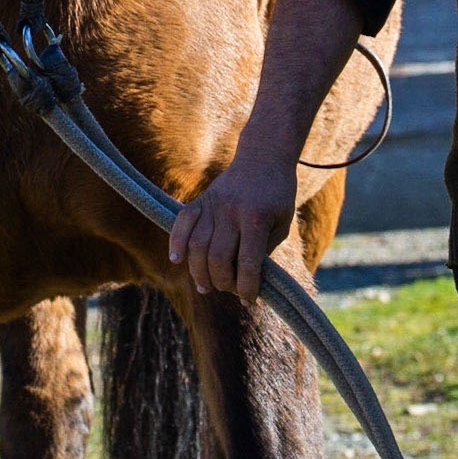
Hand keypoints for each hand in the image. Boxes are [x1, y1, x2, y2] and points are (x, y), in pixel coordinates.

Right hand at [168, 151, 296, 300]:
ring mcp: (213, 204)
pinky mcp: (201, 200)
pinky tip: (177, 260)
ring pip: (197, 246)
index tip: (249, 300)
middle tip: (227, 289)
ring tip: (205, 285)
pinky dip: (176, 242)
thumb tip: (244, 280)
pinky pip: (182, 223)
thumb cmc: (277, 196)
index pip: (248, 263)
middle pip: (218, 258)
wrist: (263, 157)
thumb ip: (263, 251)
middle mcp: (232, 212)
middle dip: (222, 282)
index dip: (247, 287)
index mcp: (257, 219)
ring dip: (199, 272)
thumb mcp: (281, 224)